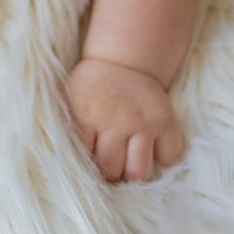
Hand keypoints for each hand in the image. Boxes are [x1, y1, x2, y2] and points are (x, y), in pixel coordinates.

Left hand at [64, 57, 183, 181]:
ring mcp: (143, 122)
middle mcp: (117, 120)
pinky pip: (169, 156)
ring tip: (128, 162)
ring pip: (140, 172)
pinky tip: (151, 147)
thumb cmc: (91, 88)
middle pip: (113, 171)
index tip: (90, 165)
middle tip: (110, 165)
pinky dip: (162, 158)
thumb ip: (68, 130)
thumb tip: (64, 166)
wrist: (122, 59)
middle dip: (111, 174)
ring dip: (134, 173)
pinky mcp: (165, 120)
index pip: (87, 162)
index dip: (89, 169)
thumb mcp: (70, 100)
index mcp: (87, 116)